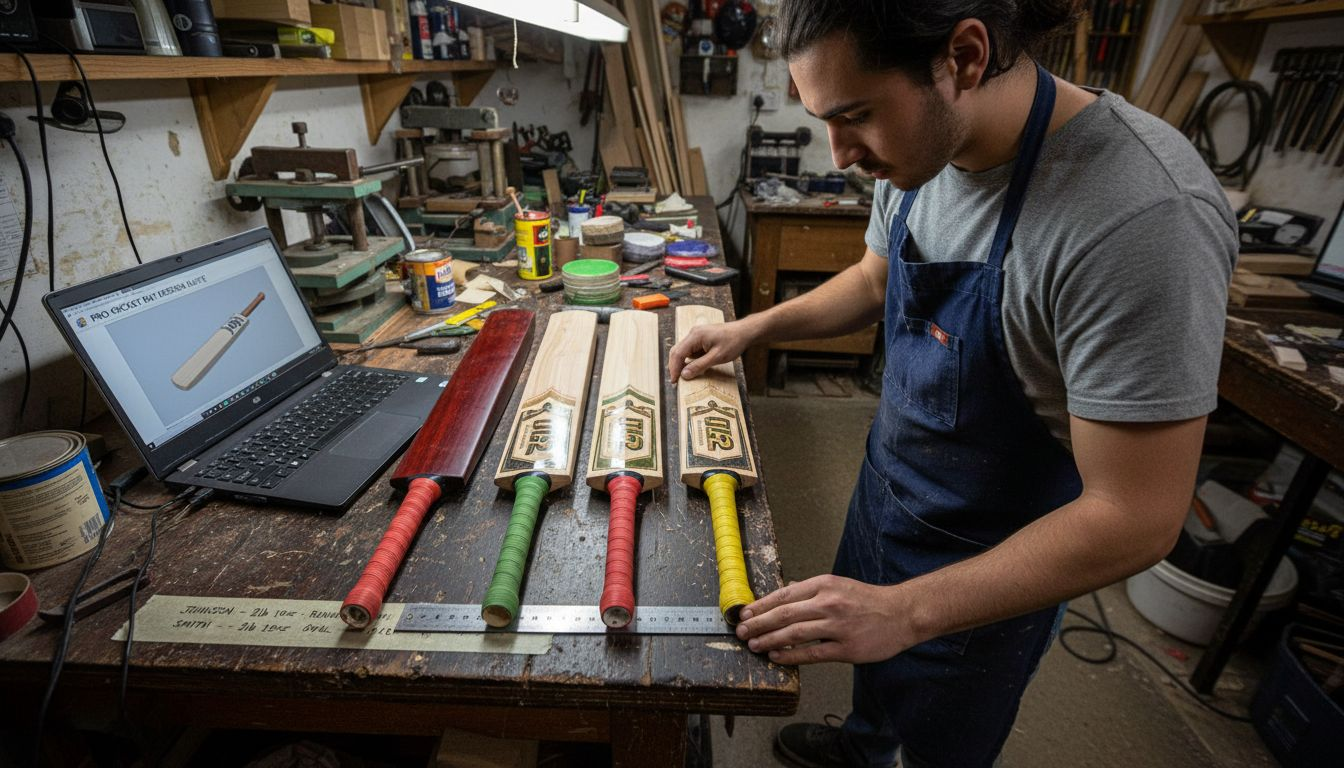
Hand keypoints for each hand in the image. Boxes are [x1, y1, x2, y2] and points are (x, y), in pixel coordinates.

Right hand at [667, 317, 757, 380]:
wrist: (744, 332)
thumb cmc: (733, 342)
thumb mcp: (717, 357)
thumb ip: (699, 366)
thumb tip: (684, 375)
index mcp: (695, 336)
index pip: (678, 353)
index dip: (674, 368)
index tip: (674, 381)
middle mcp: (693, 333)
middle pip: (677, 351)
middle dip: (675, 366)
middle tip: (676, 381)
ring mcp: (697, 335)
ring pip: (683, 351)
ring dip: (682, 364)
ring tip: (684, 377)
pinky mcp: (701, 338)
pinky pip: (691, 350)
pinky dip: (690, 360)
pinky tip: (694, 368)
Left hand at [735, 575, 920, 664]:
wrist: (902, 613)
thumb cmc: (868, 600)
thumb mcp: (838, 585)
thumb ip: (811, 590)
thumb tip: (783, 595)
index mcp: (825, 585)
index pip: (784, 595)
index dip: (761, 605)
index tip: (745, 613)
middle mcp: (829, 603)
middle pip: (784, 614)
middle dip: (758, 624)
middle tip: (741, 631)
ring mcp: (838, 627)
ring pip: (794, 634)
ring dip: (769, 640)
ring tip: (754, 645)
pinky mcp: (847, 649)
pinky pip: (812, 654)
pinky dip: (790, 656)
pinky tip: (776, 657)